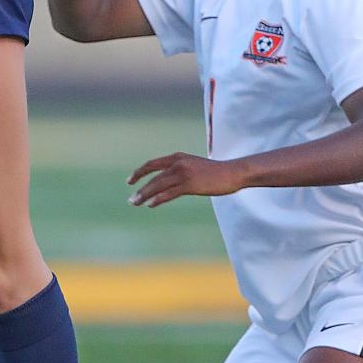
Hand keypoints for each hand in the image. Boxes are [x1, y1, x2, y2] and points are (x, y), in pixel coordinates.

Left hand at [127, 152, 246, 206]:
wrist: (232, 173)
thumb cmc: (214, 172)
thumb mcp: (193, 165)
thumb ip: (180, 169)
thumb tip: (167, 180)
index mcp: (177, 157)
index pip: (152, 164)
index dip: (139, 172)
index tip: (130, 181)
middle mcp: (178, 163)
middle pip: (153, 177)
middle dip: (140, 188)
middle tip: (131, 199)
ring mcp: (184, 174)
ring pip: (158, 186)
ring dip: (145, 195)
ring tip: (135, 203)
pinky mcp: (190, 185)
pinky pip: (169, 193)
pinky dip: (158, 199)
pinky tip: (150, 204)